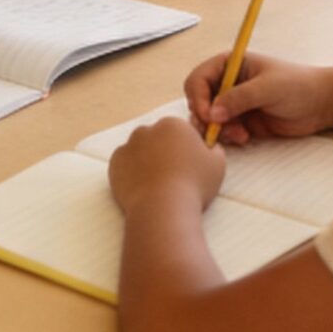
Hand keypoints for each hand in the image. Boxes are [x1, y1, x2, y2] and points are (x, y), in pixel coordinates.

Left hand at [107, 115, 226, 212]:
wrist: (163, 207)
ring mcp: (128, 145)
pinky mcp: (115, 163)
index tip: (188, 167)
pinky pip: (124, 165)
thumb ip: (215, 150)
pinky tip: (142, 188)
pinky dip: (131, 174)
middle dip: (163, 152)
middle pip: (157, 139)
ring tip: (157, 185)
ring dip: (146, 162)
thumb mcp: (217, 165)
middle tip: (173, 176)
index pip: (180, 132)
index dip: (185, 149)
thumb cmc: (194, 184)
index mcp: (173, 124)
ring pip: (139, 151)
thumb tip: (211, 147)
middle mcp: (148, 129)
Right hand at [185, 51, 332, 144]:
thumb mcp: (268, 88)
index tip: (208, 116)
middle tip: (216, 131)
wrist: (320, 105)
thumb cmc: (297, 86)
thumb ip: (239, 98)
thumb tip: (211, 113)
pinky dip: (228, 137)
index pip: (198, 79)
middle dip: (205, 118)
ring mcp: (233, 103)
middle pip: (198, 100)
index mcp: (229, 64)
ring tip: (239, 134)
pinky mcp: (241, 121)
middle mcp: (227, 82)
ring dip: (218, 130)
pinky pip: (222, 131)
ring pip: (208, 120)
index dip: (199, 98)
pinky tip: (245, 137)